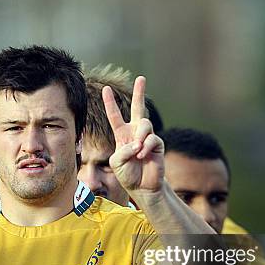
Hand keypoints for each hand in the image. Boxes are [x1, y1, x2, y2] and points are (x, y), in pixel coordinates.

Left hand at [103, 76, 163, 192]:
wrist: (142, 186)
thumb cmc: (127, 174)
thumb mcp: (117, 162)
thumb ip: (123, 150)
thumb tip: (137, 143)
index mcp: (122, 134)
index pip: (115, 116)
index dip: (110, 103)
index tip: (106, 88)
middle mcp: (135, 132)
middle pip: (139, 108)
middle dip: (139, 92)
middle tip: (141, 78)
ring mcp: (147, 137)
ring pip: (145, 124)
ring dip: (140, 137)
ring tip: (137, 152)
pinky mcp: (158, 144)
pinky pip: (152, 138)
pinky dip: (146, 147)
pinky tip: (142, 155)